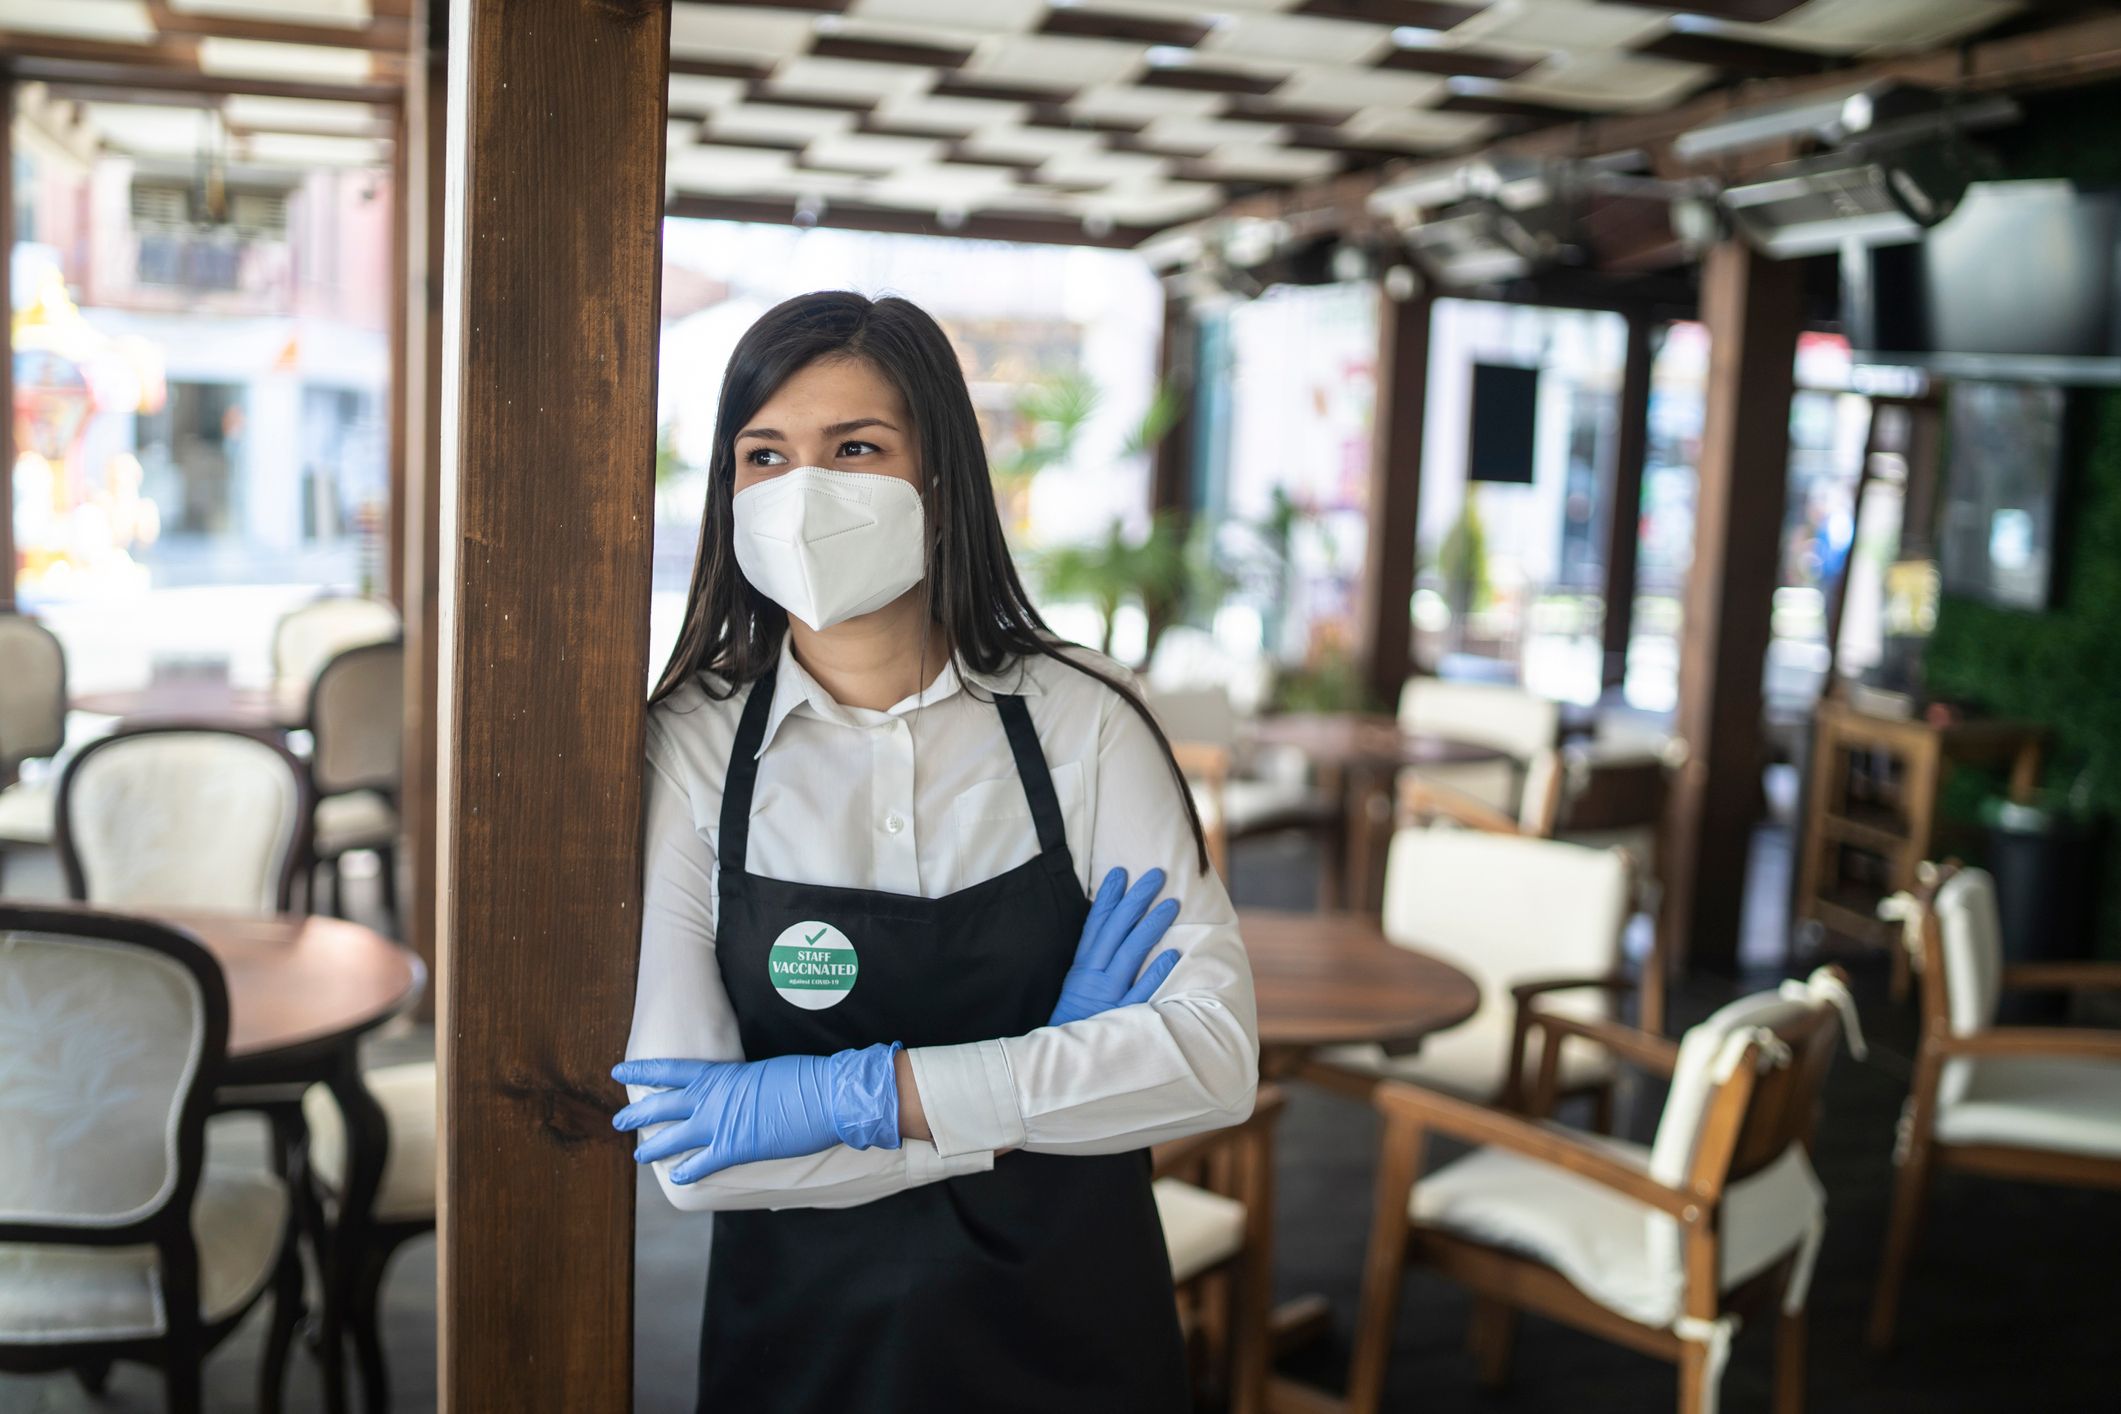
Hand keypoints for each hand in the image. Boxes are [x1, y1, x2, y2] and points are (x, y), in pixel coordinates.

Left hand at [611, 1041, 901, 1183]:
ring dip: (652, 1147)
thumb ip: (742, 1082)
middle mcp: (712, 1098)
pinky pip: (702, 1163)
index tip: (618, 1072)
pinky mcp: (736, 1148)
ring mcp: (721, 1124)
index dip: (642, 1072)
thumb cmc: (805, 1077)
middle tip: (618, 1120)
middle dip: (637, 1113)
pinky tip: (677, 1177)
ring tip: (638, 1155)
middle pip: (662, 1107)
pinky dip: (687, 1172)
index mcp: (720, 1074)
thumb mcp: (765, 1070)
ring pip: (673, 1138)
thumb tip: (738, 1088)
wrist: (826, 1094)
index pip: (670, 1071)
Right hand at [1047, 866, 1182, 1026]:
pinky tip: (1173, 953)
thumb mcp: (1076, 986)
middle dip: (1136, 900)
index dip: (1108, 898)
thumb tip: (1110, 929)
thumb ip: (1092, 960)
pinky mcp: (1122, 1016)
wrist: (1063, 1060)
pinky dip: (1156, 972)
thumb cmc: (1075, 1020)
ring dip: (1151, 926)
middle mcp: (1093, 977)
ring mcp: (1108, 996)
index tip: (1122, 872)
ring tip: (1172, 904)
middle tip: (1157, 875)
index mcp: (1081, 968)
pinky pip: (1141, 992)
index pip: (1095, 925)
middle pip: (1116, 931)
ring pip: (1130, 954)